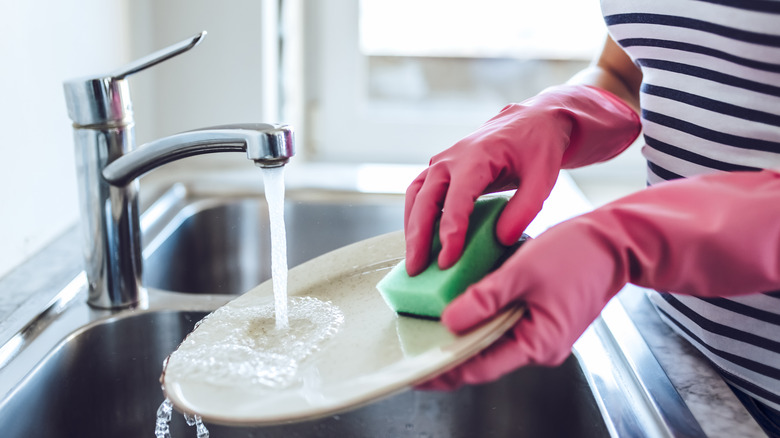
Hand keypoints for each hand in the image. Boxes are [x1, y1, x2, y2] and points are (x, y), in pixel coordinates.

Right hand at [404, 85, 639, 275]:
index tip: (447, 261)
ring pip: (416, 197)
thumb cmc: (537, 147)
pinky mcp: (440, 170)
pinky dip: (415, 217)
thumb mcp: (543, 177)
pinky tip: (420, 241)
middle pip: (425, 199)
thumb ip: (524, 209)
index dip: (450, 232)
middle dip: (418, 236)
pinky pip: (419, 194)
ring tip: (414, 261)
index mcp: (476, 156)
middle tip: (416, 269)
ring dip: (411, 228)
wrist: (530, 122)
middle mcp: (451, 158)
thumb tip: (501, 240)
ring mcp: (442, 163)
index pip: (456, 199)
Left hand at [420, 169, 779, 389]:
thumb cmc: (577, 254)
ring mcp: (541, 333)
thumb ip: (485, 299)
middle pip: (484, 357)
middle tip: (415, 348)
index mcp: (539, 343)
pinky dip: (481, 317)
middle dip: (449, 354)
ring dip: (463, 334)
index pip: (480, 367)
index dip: (445, 370)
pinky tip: (460, 306)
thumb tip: (449, 322)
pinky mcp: (540, 317)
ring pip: (492, 340)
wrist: (614, 240)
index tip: (416, 372)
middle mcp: (539, 346)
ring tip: (429, 329)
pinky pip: (503, 323)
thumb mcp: (522, 272)